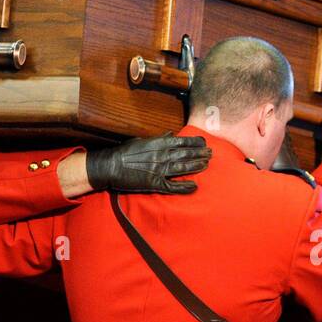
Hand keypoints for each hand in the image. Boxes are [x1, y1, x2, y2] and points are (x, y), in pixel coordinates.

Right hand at [85, 134, 211, 193]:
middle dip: (200, 153)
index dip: (194, 142)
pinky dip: (184, 187)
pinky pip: (173, 186)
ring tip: (207, 164)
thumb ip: (158, 139)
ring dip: (196, 166)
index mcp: (158, 144)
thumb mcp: (141, 141)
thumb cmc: (124, 152)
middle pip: (186, 154)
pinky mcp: (154, 183)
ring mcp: (159, 170)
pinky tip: (194, 187)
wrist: (110, 165)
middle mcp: (161, 155)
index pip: (181, 141)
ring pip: (183, 168)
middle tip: (211, 154)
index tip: (204, 142)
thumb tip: (170, 134)